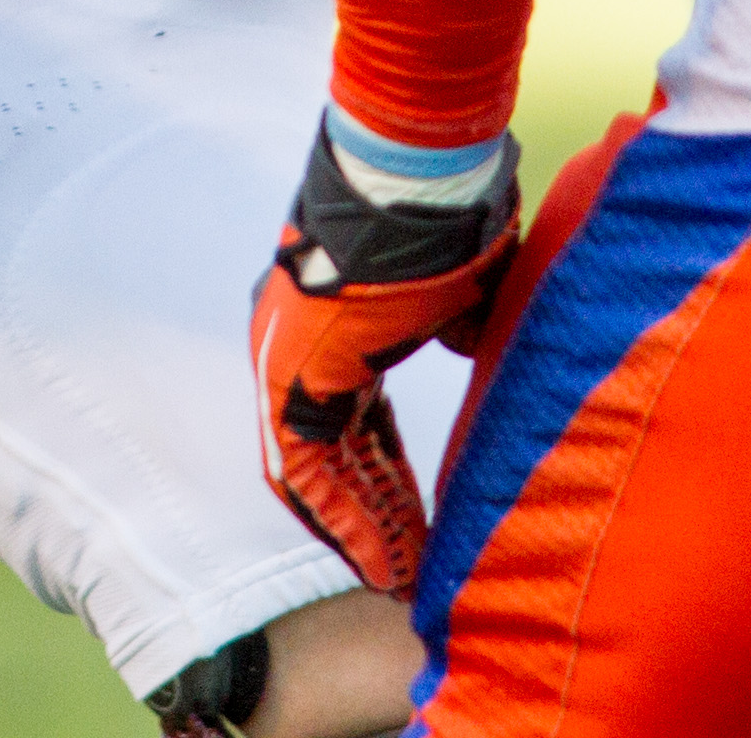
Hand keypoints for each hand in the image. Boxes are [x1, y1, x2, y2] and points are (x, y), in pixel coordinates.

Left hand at [251, 118, 518, 596]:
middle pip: (331, 451)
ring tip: (396, 577)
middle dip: (371, 511)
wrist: (416, 173)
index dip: (382, 475)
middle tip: (404, 564)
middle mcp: (297, 343)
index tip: (414, 516)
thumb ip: (455, 320)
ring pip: (313, 469)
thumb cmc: (444, 213)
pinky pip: (305, 468)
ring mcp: (285, 355)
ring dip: (359, 527)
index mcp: (335, 324)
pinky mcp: (288, 370)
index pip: (353, 422)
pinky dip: (344, 517)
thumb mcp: (454, 286)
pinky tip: (382, 557)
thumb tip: (465, 338)